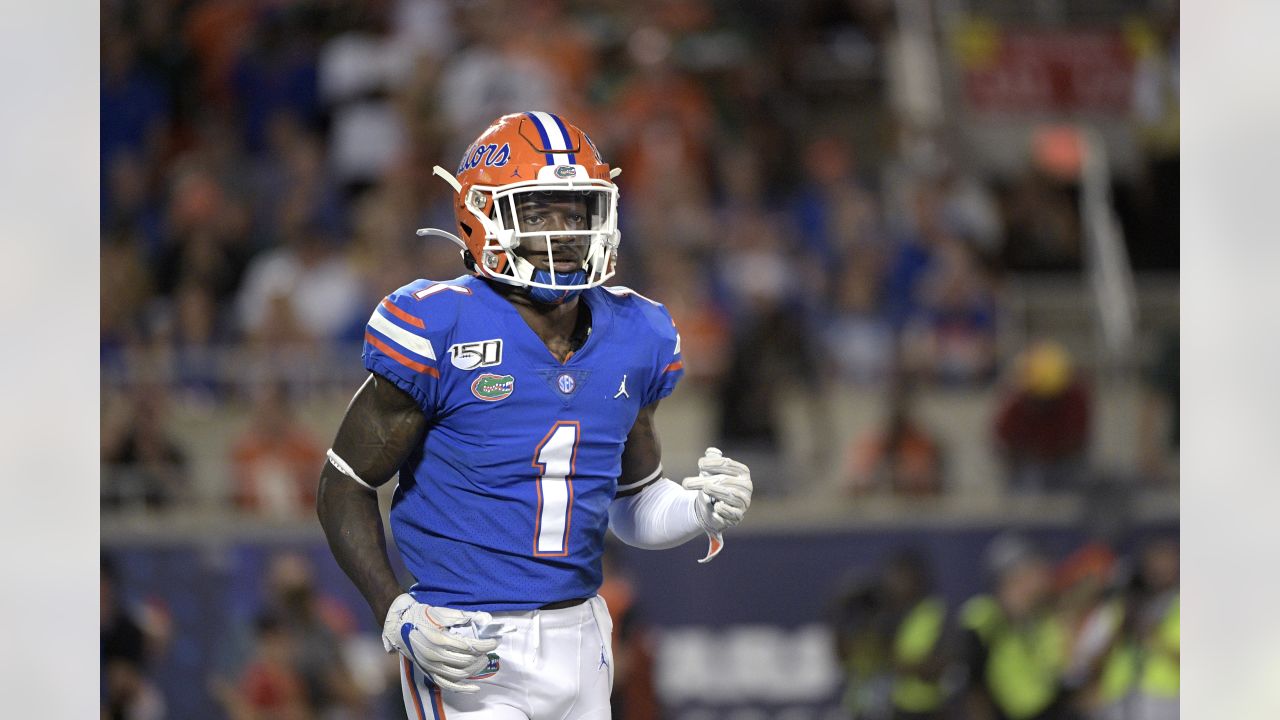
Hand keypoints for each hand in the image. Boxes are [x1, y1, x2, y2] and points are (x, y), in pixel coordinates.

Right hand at [382, 593, 498, 692]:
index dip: (485, 645)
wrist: (399, 623)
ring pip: (459, 675)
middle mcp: (434, 655)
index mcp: (439, 639)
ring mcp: (430, 666)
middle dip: (481, 656)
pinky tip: (474, 687)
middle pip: (466, 662)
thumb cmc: (422, 615)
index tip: (494, 642)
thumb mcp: (443, 612)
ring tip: (483, 661)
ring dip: (474, 670)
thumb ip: (465, 616)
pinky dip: (462, 688)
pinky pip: (446, 685)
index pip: (469, 646)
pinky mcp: (428, 671)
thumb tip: (485, 619)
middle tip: (489, 650)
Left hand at [683, 447, 752, 531]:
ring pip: (731, 495)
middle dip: (705, 480)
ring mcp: (744, 501)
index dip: (713, 463)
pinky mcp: (738, 516)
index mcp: (742, 472)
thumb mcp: (710, 471)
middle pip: (725, 480)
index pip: (728, 464)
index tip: (699, 464)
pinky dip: (725, 510)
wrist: (712, 507)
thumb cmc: (713, 484)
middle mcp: (746, 486)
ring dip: (716, 491)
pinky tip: (716, 506)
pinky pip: (733, 513)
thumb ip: (711, 460)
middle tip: (687, 483)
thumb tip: (711, 451)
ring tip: (704, 488)